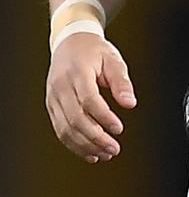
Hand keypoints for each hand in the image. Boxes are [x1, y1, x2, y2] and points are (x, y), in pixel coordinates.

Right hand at [45, 33, 136, 163]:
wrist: (70, 42)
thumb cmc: (94, 51)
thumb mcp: (113, 59)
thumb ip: (122, 82)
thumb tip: (130, 104)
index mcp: (78, 72)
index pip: (89, 99)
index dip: (104, 117)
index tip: (119, 129)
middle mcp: (61, 86)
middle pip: (75, 118)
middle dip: (96, 138)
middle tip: (114, 149)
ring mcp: (53, 97)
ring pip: (65, 129)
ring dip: (85, 146)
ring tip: (105, 154)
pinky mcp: (51, 106)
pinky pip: (60, 130)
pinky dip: (74, 144)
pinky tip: (90, 152)